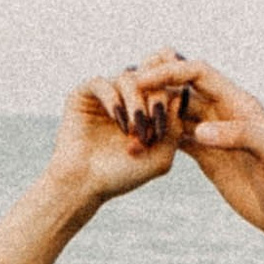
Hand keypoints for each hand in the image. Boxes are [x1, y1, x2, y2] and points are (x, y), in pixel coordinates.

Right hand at [49, 50, 190, 207]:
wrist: (84, 185)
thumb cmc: (122, 174)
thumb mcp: (160, 157)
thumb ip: (174, 130)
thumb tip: (178, 98)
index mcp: (147, 109)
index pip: (166, 88)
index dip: (170, 104)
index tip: (163, 132)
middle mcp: (127, 97)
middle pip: (150, 78)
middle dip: (155, 103)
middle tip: (151, 131)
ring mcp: (106, 93)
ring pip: (128, 79)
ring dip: (136, 104)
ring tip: (134, 130)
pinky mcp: (84, 94)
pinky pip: (101, 83)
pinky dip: (113, 100)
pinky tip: (118, 121)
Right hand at [138, 57, 263, 237]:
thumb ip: (238, 136)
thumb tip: (199, 131)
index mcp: (238, 103)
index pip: (198, 73)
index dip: (170, 71)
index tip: (142, 79)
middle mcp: (224, 112)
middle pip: (183, 86)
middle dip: (156, 86)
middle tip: (128, 95)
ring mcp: (215, 133)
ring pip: (177, 110)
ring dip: (154, 110)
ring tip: (128, 117)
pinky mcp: (208, 155)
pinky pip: (177, 135)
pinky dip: (159, 134)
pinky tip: (139, 141)